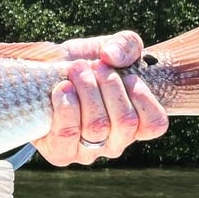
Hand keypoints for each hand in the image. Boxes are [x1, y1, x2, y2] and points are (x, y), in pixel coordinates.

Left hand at [32, 30, 169, 166]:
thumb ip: (125, 45)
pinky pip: (68, 135)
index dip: (142, 97)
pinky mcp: (61, 152)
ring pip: (97, 126)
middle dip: (109, 85)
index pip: (154, 124)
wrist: (44, 76)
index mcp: (135, 124)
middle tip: (94, 66)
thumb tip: (112, 56)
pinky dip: (66, 107)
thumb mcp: (109, 47)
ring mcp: (88, 152)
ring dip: (86, 91)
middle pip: (125, 121)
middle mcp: (115, 142)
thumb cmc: (85, 65)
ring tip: (76, 71)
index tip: (127, 75)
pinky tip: (62, 89)